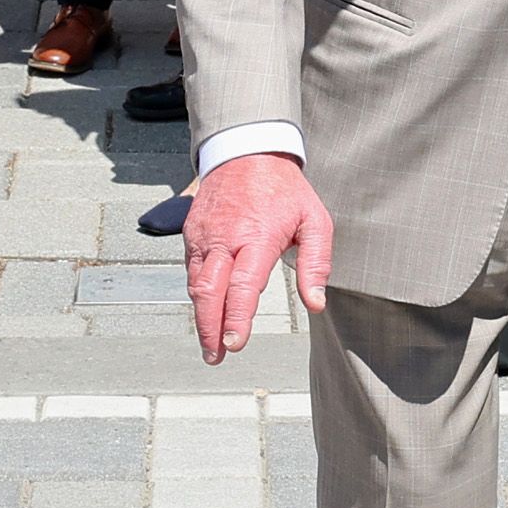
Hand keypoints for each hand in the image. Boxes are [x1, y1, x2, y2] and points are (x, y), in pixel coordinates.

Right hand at [185, 151, 332, 360]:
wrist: (246, 151)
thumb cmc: (284, 190)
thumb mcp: (315, 221)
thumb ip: (317, 264)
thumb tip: (316, 303)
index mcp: (256, 237)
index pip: (243, 287)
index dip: (236, 319)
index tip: (235, 344)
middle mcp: (224, 238)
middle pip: (209, 292)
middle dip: (210, 329)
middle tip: (216, 356)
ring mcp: (203, 236)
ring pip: (195, 285)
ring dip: (202, 317)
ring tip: (212, 343)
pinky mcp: (191, 233)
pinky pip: (191, 270)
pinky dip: (197, 294)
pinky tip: (207, 311)